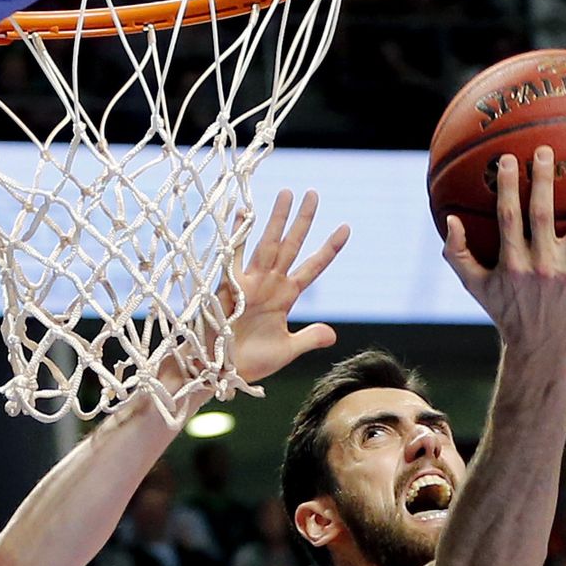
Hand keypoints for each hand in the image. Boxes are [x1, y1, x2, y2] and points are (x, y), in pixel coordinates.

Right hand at [218, 190, 349, 383]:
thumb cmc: (250, 362)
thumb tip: (332, 334)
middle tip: (314, 193)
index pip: (312, 268)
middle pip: (291, 246)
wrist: (219, 373)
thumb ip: (308, 339)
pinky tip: (243, 213)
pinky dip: (238, 234)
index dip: (329, 248)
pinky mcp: (229, 286)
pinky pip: (235, 256)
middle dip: (303, 220)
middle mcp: (270, 284)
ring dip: (277, 219)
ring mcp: (250, 282)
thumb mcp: (285, 351)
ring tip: (287, 193)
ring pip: (268, 244)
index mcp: (285, 297)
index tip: (346, 228)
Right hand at [443, 147, 565, 356]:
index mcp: (512, 263)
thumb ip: (457, 253)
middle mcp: (541, 264)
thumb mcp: (475, 286)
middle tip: (545, 150)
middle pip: (543, 212)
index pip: (508, 217)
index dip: (509, 186)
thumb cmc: (505, 310)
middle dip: (543, 179)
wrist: (540, 345)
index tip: (508, 159)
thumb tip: (449, 220)